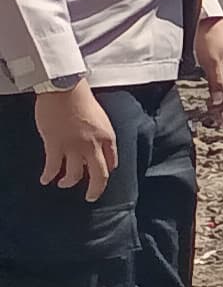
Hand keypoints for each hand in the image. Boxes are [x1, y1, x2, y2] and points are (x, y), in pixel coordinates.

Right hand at [35, 79, 113, 197]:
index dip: (106, 170)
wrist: (64, 89)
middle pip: (100, 176)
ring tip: (63, 184)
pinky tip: (45, 180)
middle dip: (96, 189)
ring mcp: (74, 147)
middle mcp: (93, 146)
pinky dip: (49, 176)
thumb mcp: (101, 119)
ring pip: (74, 175)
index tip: (100, 176)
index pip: (112, 161)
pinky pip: (53, 167)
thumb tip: (96, 149)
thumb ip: (100, 136)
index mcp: (107, 137)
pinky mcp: (55, 145)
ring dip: (68, 182)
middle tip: (91, 197)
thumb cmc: (81, 99)